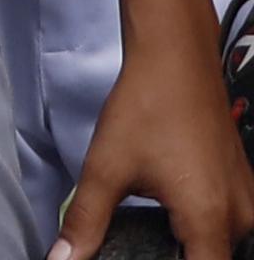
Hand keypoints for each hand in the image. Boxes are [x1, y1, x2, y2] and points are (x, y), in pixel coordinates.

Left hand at [59, 27, 253, 259]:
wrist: (176, 60)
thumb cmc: (146, 108)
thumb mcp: (105, 169)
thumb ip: (87, 222)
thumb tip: (64, 258)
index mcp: (210, 218)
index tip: (139, 257)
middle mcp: (240, 216)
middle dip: (176, 257)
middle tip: (139, 245)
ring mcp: (246, 201)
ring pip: (223, 245)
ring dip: (191, 247)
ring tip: (150, 237)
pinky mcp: (242, 188)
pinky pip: (228, 225)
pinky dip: (201, 231)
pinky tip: (168, 222)